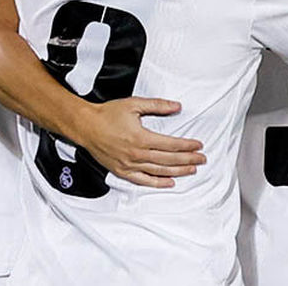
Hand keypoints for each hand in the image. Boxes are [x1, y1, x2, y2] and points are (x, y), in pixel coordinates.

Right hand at [70, 96, 205, 187]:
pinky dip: (157, 183)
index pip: (171, 144)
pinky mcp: (121, 171)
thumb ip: (157, 105)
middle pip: (169, 160)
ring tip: (192, 170)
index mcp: (141, 138)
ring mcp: (129, 165)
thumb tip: (177, 106)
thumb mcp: (134, 104)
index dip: (187, 146)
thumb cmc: (107, 115)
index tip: (199, 145)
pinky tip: (169, 183)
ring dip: (178, 171)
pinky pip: (143, 181)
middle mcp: (136, 154)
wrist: (85, 126)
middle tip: (202, 159)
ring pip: (159, 171)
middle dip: (188, 159)